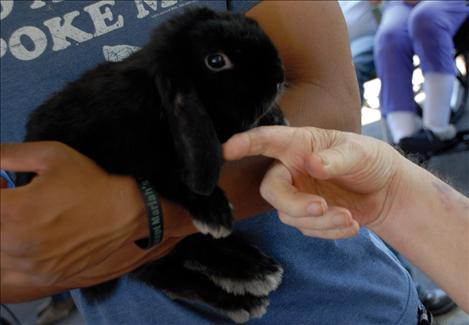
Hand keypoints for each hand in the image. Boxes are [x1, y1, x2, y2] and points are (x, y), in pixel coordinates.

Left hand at [1, 142, 193, 301]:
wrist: (124, 213)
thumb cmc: (90, 184)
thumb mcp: (51, 155)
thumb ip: (7, 155)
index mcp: (13, 211)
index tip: (6, 186)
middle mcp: (16, 242)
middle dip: (2, 212)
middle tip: (18, 200)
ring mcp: (30, 264)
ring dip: (6, 233)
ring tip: (28, 219)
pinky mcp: (44, 276)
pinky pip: (12, 270)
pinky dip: (17, 254)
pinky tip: (36, 237)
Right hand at [223, 126, 402, 238]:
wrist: (386, 191)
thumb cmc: (370, 160)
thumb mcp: (359, 153)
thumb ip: (335, 158)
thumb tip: (311, 163)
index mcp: (299, 145)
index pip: (267, 141)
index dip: (245, 144)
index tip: (226, 149)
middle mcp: (291, 169)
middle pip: (271, 190)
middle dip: (293, 203)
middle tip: (321, 207)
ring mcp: (297, 194)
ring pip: (289, 215)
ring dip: (319, 221)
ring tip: (348, 217)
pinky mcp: (306, 216)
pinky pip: (307, 229)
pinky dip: (329, 231)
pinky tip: (352, 224)